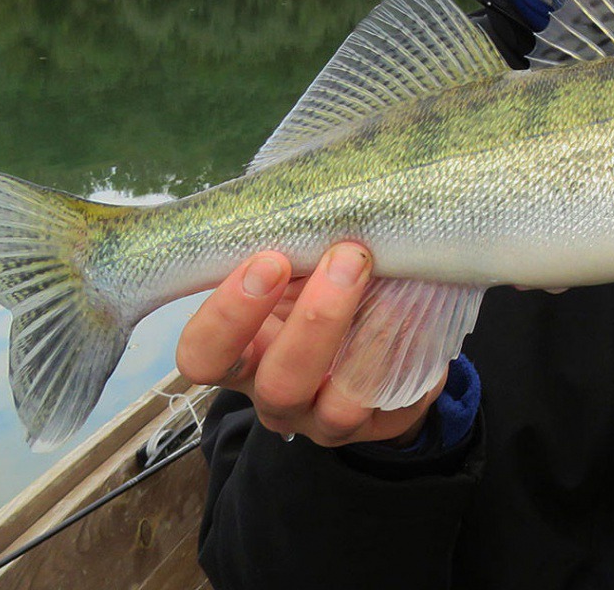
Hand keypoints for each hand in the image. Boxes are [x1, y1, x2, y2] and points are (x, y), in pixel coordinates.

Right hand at [176, 243, 444, 447]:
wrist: (385, 328)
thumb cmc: (322, 281)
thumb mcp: (298, 259)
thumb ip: (290, 238)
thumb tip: (312, 188)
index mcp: (241, 353)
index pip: (202, 356)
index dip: (227, 315)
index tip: (268, 260)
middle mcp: (276, 394)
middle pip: (275, 384)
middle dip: (312, 321)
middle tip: (343, 256)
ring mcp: (328, 418)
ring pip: (334, 409)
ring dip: (368, 341)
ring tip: (385, 279)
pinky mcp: (378, 424)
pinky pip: (388, 403)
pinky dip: (399, 353)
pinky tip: (410, 309)